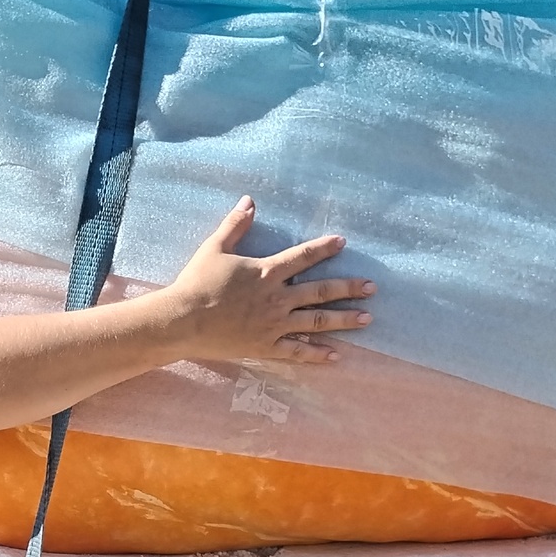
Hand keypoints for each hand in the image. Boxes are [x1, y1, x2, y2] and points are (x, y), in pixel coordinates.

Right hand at [156, 198, 374, 366]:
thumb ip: (235, 225)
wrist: (182, 321)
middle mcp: (276, 298)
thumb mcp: (214, 248)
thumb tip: (249, 201)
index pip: (302, 257)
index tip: (342, 242)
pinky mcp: (265, 347)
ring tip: (366, 318)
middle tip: (372, 287)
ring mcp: (273, 325)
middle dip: (348, 289)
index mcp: (266, 272)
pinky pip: (296, 352)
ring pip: (316, 322)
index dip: (324, 248)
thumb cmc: (196, 283)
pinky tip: (335, 355)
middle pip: (320, 291)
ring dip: (343, 320)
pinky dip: (316, 354)